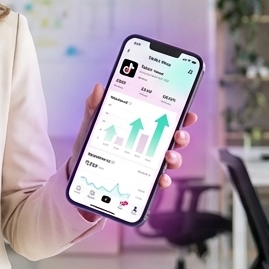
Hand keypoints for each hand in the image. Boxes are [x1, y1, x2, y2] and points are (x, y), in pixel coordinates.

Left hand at [71, 84, 198, 191]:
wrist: (79, 167)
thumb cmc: (92, 141)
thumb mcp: (92, 122)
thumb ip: (95, 106)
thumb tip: (99, 88)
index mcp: (142, 126)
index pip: (166, 118)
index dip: (182, 115)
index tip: (189, 114)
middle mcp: (150, 143)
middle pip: (174, 139)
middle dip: (182, 136)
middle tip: (178, 134)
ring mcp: (148, 162)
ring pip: (171, 159)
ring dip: (175, 158)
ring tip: (168, 155)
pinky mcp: (142, 179)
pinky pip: (158, 180)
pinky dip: (163, 180)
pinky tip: (160, 179)